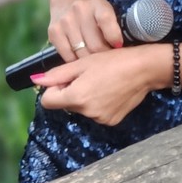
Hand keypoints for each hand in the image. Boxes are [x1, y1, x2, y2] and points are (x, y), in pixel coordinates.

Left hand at [32, 46, 166, 125]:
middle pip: (65, 104)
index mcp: (76, 97)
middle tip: (89, 76)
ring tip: (103, 82)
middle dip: (71, 91)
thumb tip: (36, 81)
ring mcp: (99, 119)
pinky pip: (95, 113)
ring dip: (85, 97)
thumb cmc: (113, 61)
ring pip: (81, 108)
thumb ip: (57, 74)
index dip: (54, 88)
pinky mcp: (111, 121)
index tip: (68, 77)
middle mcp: (86, 113)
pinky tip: (111, 91)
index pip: (47, 101)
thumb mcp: (83, 63)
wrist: (144, 69)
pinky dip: (99, 103)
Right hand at [48, 0, 123, 60]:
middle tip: (106, 58)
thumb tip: (118, 50)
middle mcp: (79, 10)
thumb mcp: (107, 14)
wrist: (68, 2)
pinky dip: (76, 61)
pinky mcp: (54, 32)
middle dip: (104, 55)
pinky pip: (68, 56)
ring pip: (82, 53)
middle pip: (95, 44)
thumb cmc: (93, 14)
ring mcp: (65, 21)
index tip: (117, 46)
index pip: (106, 20)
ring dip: (90, 61)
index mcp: (97, 4)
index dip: (114, 37)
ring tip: (94, 58)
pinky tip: (80, 57)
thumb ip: (114, 28)